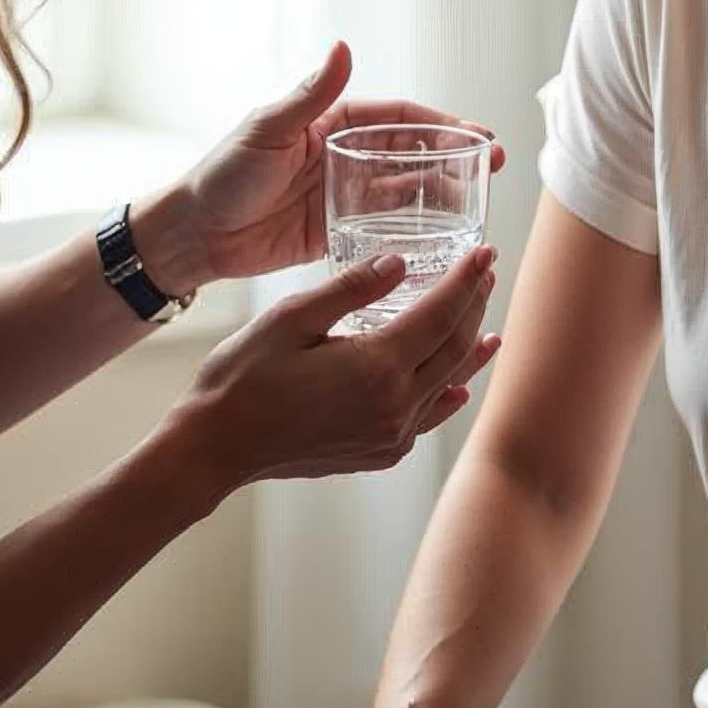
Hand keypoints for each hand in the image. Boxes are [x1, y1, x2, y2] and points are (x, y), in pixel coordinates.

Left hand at [148, 42, 507, 292]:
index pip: (399, 117)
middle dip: (454, 155)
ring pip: (406, 189)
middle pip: (412, 151)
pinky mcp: (338, 231)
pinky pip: (385, 227)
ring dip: (443, 190)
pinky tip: (444, 236)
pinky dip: (415, 229)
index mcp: (331, 122)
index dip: (442, 123)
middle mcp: (344, 154)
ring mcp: (344, 193)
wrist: (195, 235)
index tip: (478, 134)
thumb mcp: (269, 129)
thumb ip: (311, 95)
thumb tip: (343, 46)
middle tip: (495, 165)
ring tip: (481, 198)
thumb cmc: (224, 174)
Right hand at [172, 242, 500, 486]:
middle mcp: (393, 407)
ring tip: (491, 327)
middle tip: (484, 275)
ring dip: (470, 352)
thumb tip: (400, 264)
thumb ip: (351, 289)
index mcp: (375, 367)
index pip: (440, 313)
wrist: (215, 447)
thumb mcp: (290, 317)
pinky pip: (427, 418)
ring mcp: (389, 436)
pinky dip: (448, 394)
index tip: (484, 253)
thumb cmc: (242, 377)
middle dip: (473, 307)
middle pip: (453, 348)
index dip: (466, 279)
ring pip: (448, 385)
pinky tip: (458, 386)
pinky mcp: (379, 454)